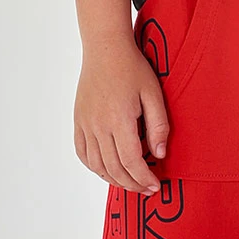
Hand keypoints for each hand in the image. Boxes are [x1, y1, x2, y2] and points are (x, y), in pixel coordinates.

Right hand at [74, 33, 169, 193]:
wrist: (105, 49)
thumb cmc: (132, 68)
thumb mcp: (153, 94)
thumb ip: (158, 126)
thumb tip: (159, 154)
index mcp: (119, 119)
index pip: (131, 161)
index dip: (144, 178)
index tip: (156, 186)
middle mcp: (98, 125)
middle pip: (114, 168)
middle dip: (132, 184)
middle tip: (147, 190)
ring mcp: (85, 124)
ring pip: (96, 165)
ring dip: (114, 180)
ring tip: (130, 184)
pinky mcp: (78, 121)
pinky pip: (82, 153)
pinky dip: (94, 168)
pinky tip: (107, 171)